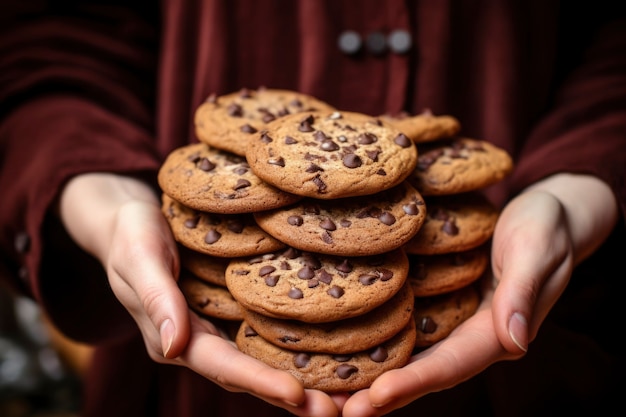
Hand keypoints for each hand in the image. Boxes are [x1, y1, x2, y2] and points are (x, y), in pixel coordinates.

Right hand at [58, 173, 340, 416]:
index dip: (258, 381)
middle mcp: (200, 341)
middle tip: (334, 410)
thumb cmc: (132, 235)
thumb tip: (171, 349)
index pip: (222, 365)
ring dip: (297, 382)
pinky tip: (325, 357)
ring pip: (260, 361)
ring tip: (341, 396)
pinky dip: (292, 352)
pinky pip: (264, 335)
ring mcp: (217, 328)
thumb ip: (156, 300)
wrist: (132, 220)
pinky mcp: (232, 310)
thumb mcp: (139, 258)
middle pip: (248, 375)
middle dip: (289, 396)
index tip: (297, 395)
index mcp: (175, 337)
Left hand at [340, 174, 617, 416]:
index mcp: (498, 332)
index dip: (415, 382)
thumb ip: (523, 294)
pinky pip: (409, 331)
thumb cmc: (544, 226)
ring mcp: (456, 324)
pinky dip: (381, 347)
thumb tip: (515, 343)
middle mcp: (473, 337)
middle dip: (383, 395)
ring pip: (413, 359)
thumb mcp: (537, 249)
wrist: (547, 213)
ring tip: (332, 396)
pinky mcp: (441, 306)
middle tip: (341, 411)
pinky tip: (347, 353)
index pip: (452, 364)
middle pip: (426, 373)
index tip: (376, 396)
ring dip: (375, 380)